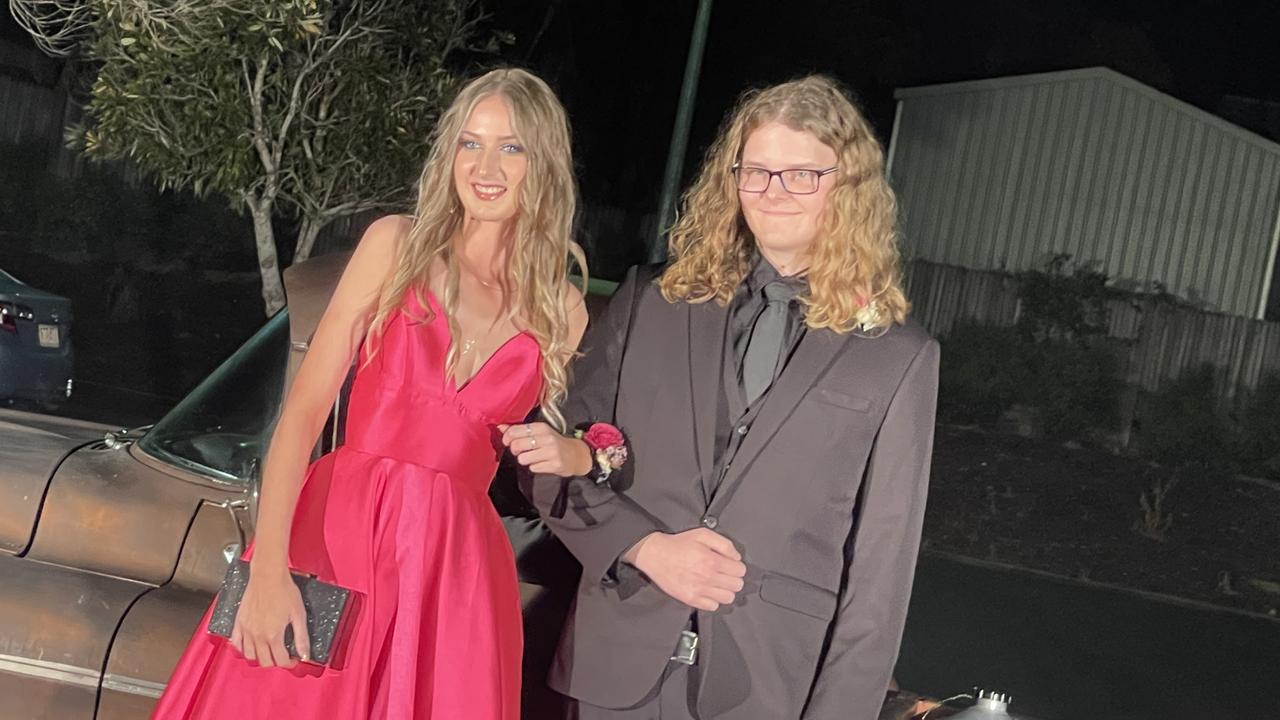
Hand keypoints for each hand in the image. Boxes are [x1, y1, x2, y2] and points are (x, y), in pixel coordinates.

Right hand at [230, 561, 309, 668]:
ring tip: (268, 651)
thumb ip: (302, 637)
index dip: (289, 663)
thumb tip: (305, 655)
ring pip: (249, 655)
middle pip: (264, 661)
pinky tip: (250, 645)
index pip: (280, 660)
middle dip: (275, 662)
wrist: (268, 576)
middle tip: (282, 655)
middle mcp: (257, 635)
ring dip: (259, 657)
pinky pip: (236, 642)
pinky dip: (242, 648)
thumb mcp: (298, 614)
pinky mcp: (238, 622)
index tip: (294, 659)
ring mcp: (246, 629)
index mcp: (273, 635)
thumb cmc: (284, 590)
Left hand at [498, 422, 592, 475]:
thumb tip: (500, 426)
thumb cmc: (553, 442)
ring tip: (533, 458)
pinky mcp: (554, 464)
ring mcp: (551, 451)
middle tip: (520, 452)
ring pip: (523, 459)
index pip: (515, 431)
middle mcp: (546, 437)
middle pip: (516, 445)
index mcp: (541, 427)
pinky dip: (535, 467)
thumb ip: (519, 430)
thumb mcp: (539, 432)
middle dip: (515, 451)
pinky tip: (542, 463)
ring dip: (525, 460)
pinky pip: (533, 468)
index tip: (508, 442)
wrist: (576, 454)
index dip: (507, 438)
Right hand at [627, 529, 746, 610]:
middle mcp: (707, 577)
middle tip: (725, 574)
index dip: (737, 567)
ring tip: (718, 584)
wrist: (655, 555)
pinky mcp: (690, 599)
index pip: (740, 571)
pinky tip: (708, 591)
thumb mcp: (703, 534)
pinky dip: (713, 600)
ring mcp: (699, 590)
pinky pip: (712, 606)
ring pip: (728, 598)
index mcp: (712, 560)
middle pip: (737, 585)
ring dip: (726, 590)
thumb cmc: (677, 544)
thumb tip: (736, 556)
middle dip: (734, 578)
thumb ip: (724, 544)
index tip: (731, 565)